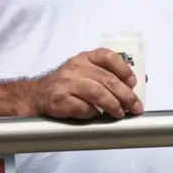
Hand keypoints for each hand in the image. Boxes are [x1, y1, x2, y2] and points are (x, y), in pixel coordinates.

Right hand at [29, 49, 143, 119]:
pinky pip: (81, 107)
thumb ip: (107, 75)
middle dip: (126, 95)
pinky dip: (92, 113)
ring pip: (96, 93)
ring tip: (120, 113)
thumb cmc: (68, 84)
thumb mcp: (86, 72)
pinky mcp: (57, 99)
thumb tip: (135, 85)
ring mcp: (65, 82)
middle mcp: (76, 67)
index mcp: (86, 57)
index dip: (124, 70)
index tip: (134, 83)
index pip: (109, 57)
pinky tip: (95, 115)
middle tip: (135, 107)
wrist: (36, 95)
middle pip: (107, 80)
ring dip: (112, 105)